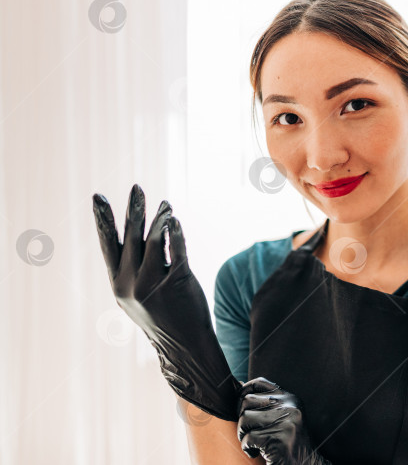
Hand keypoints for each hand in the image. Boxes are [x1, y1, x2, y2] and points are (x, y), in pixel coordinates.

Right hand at [92, 183, 241, 420]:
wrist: (185, 345)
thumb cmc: (165, 316)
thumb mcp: (141, 293)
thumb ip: (139, 266)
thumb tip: (146, 229)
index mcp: (118, 284)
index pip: (108, 245)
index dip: (103, 220)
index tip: (98, 197)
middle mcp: (131, 283)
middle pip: (130, 237)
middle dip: (134, 210)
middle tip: (137, 187)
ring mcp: (153, 284)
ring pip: (154, 240)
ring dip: (160, 218)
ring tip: (165, 204)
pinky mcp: (177, 282)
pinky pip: (177, 249)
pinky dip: (176, 232)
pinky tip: (175, 220)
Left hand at [238, 378, 331, 464]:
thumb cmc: (288, 442)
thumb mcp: (284, 416)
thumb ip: (267, 403)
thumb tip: (238, 388)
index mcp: (290, 399)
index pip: (259, 383)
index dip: (243, 392)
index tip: (240, 407)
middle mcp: (290, 407)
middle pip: (247, 401)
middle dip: (242, 419)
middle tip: (249, 432)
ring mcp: (285, 423)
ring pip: (245, 419)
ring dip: (243, 434)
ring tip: (254, 443)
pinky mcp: (279, 441)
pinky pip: (248, 438)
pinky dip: (247, 448)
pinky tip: (257, 453)